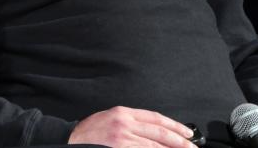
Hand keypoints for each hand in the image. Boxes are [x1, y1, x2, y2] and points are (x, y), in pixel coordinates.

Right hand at [68, 106, 194, 146]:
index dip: (174, 126)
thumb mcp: (110, 119)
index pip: (155, 118)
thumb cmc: (89, 133)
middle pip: (159, 131)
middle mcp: (124, 122)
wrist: (70, 140)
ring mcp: (122, 137)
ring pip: (154, 145)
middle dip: (179, 141)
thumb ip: (131, 123)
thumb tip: (155, 133)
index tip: (187, 134)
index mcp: (123, 112)